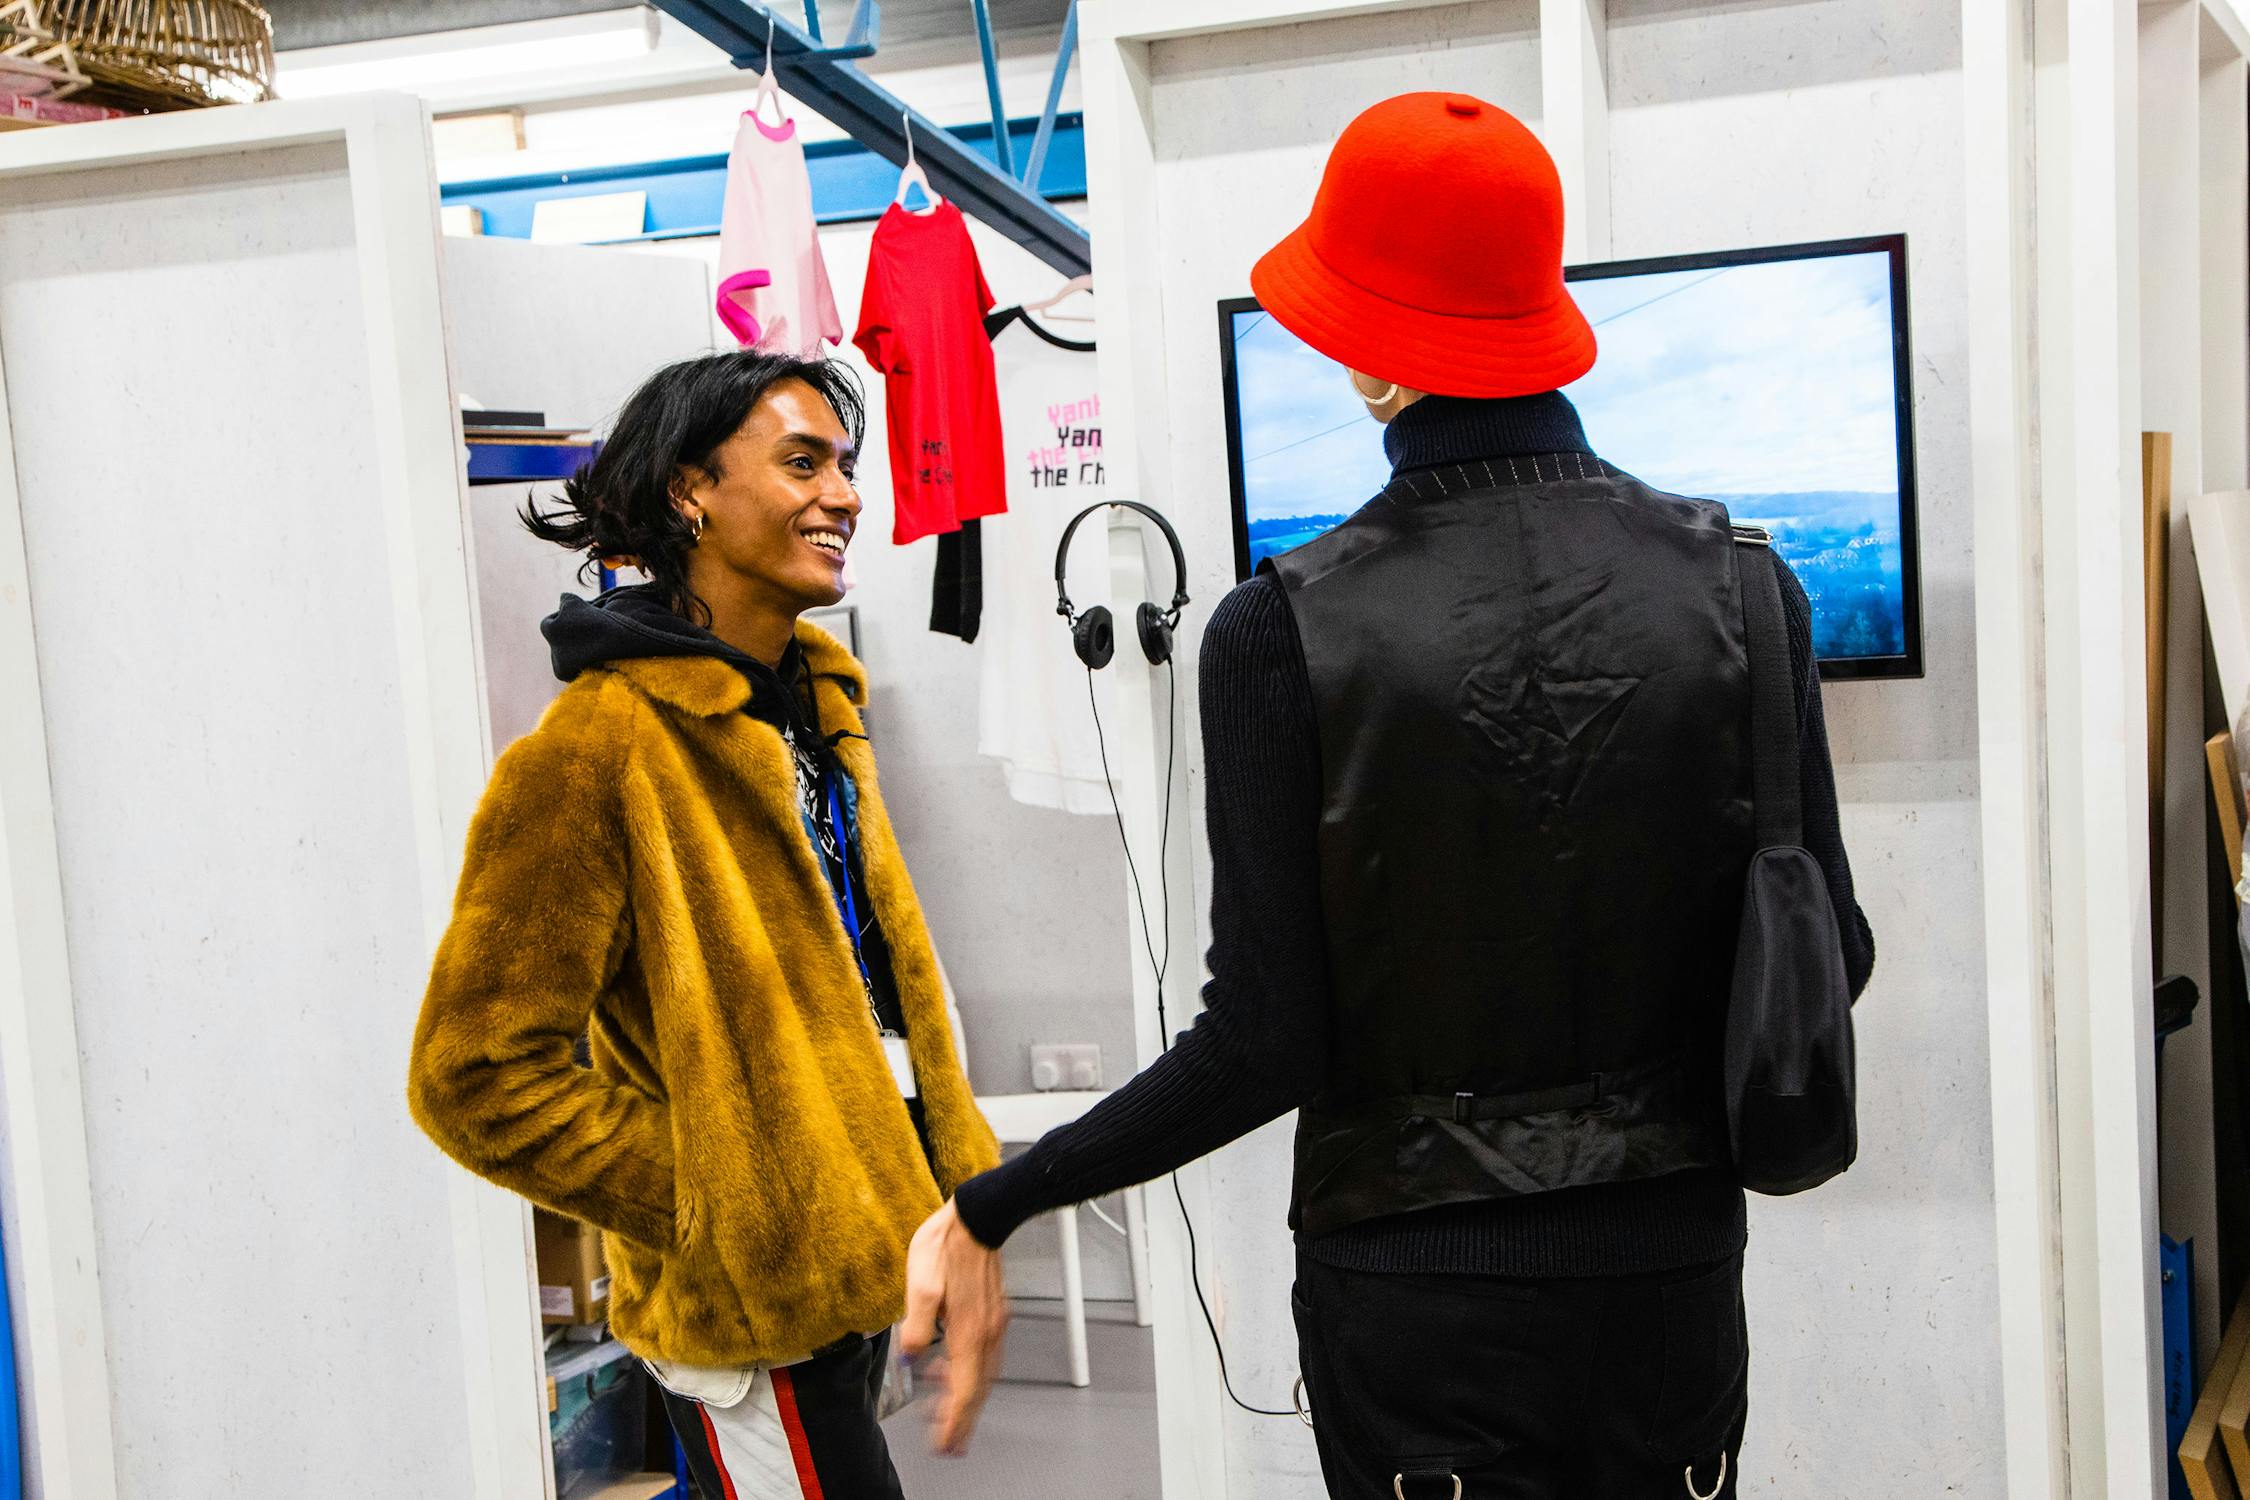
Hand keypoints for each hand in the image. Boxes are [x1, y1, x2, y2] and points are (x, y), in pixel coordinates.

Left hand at [900, 1197, 1008, 1455]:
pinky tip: (951, 1365)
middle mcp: (986, 1333)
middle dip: (962, 1420)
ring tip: (943, 1408)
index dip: (953, 1421)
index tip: (944, 1443)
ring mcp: (993, 1324)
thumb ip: (917, 1325)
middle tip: (947, 1442)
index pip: (963, 1390)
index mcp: (969, 1331)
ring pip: (982, 1375)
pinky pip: (984, 1356)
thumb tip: (911, 1356)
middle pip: (977, 1390)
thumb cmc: (947, 1245)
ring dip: (965, 1398)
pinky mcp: (992, 1313)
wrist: (978, 1217)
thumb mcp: (921, 1284)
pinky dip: (970, 1373)